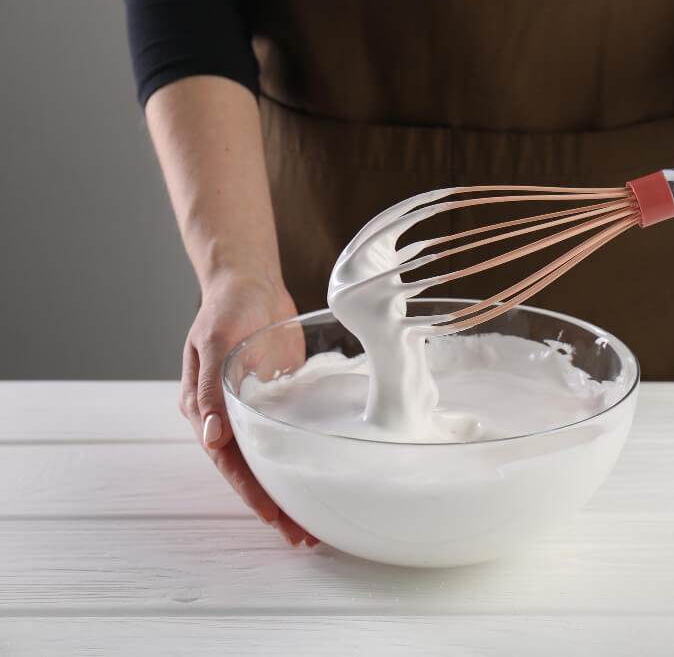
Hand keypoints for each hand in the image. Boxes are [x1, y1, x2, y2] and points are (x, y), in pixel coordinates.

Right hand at [180, 271, 316, 546]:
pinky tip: (324, 477)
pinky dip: (303, 459)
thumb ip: (210, 389)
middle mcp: (229, 418)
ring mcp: (255, 411)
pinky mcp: (278, 401)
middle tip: (303, 536)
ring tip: (315, 521)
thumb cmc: (226, 306)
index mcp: (205, 409)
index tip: (275, 518)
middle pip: (252, 471)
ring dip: (291, 489)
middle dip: (275, 505)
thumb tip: (210, 435)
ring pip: (273, 460)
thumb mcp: (216, 341)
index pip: (229, 463)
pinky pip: (290, 437)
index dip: (252, 493)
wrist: (249, 281)